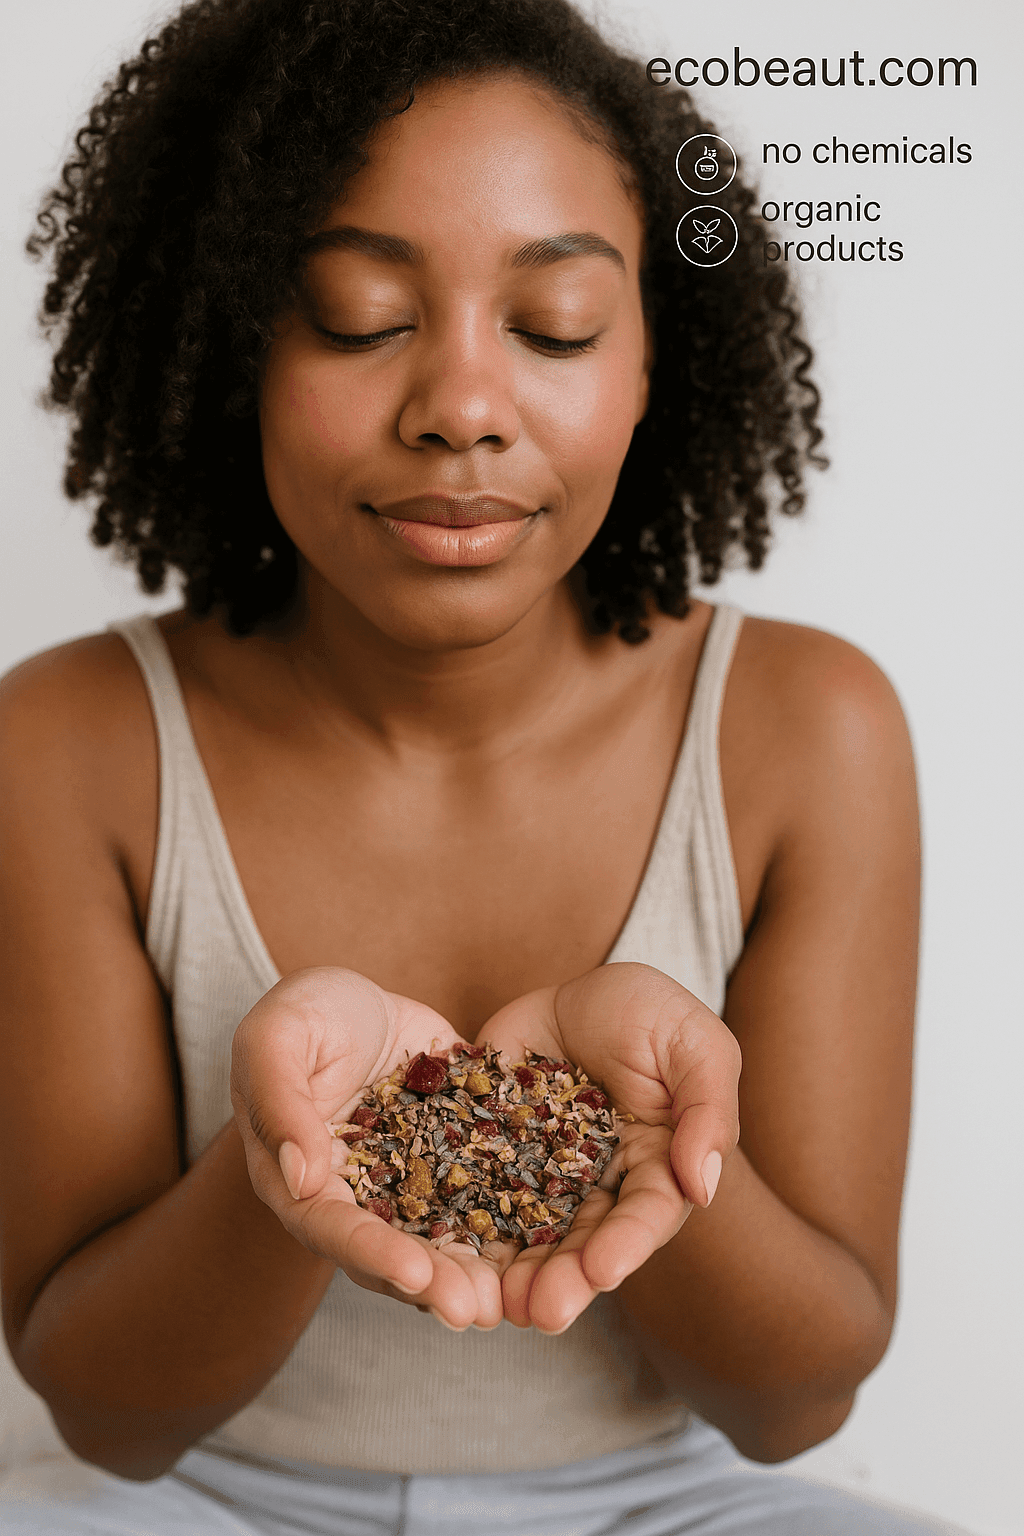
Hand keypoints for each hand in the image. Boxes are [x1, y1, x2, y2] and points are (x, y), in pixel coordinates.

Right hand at [231, 966, 511, 1330]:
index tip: (415, 1273)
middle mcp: (349, 1199)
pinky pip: (476, 1201)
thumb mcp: (278, 1036)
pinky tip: (542, 1246)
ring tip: (510, 1301)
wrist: (357, 998)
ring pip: (435, 1242)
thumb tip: (302, 1177)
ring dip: (470, 1274)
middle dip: (432, 1284)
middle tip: (474, 1310)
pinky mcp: (446, 1166)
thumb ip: (280, 1100)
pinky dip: (504, 1227)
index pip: (331, 1227)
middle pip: (387, 1254)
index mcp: (295, 1179)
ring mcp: (401, 1187)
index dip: (372, 1252)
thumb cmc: (303, 1012)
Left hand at [480, 962, 741, 1334]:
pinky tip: (450, 1260)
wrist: (576, 986)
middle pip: (589, 1241)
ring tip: (497, 1308)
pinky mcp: (496, 1155)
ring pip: (534, 1234)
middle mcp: (604, 1183)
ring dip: (519, 1275)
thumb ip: (707, 1109)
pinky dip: (468, 1232)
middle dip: (568, 1279)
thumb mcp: (694, 1043)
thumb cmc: (649, 1010)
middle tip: (544, 1312)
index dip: (627, 1244)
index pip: (647, 1213)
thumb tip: (704, 1187)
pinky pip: (478, 1197)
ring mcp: (547, 1174)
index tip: (603, 1269)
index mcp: (658, 1164)